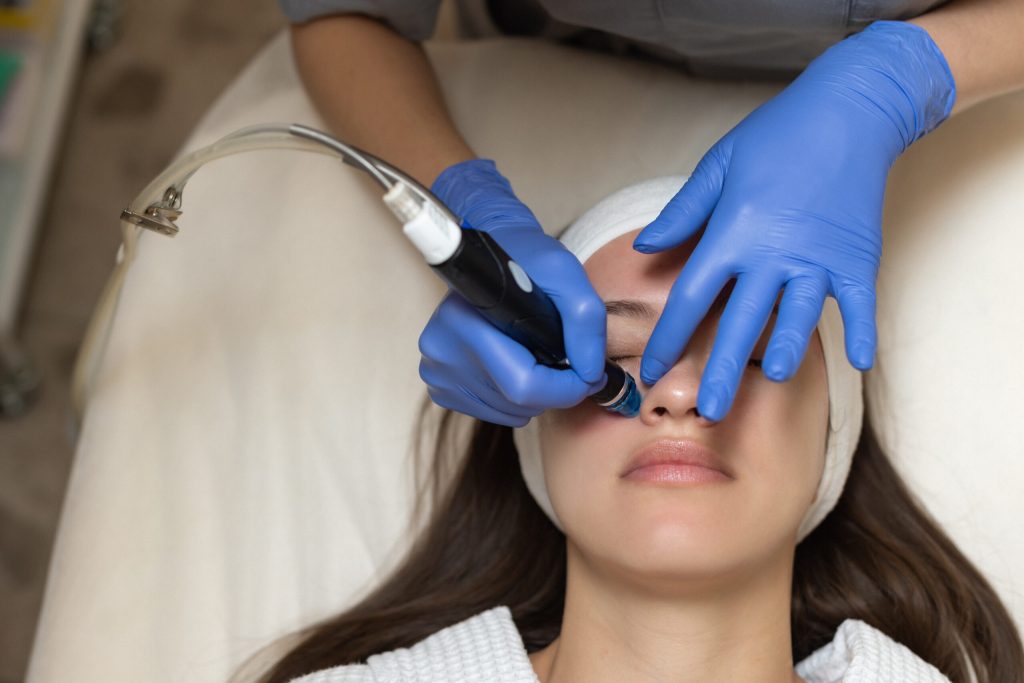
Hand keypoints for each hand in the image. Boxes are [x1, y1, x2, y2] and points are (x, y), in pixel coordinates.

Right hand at [420, 158, 607, 426]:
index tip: (588, 374)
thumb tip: (589, 374)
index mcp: (466, 322)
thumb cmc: (527, 257)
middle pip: (518, 403)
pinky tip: (513, 362)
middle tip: (561, 356)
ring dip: (534, 393)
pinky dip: (513, 398)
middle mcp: (442, 351)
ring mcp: (437, 370)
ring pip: (507, 412)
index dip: (567, 388)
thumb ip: (587, 322)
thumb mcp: (567, 274)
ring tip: (533, 352)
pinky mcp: (439, 383)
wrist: (491, 250)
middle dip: (554, 389)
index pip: (523, 387)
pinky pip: (491, 411)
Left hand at [633, 20, 955, 420]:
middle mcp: (773, 254)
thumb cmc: (777, 135)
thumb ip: (682, 214)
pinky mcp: (858, 257)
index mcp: (732, 234)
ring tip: (769, 381)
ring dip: (782, 353)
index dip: (669, 338)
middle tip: (708, 412)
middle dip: (721, 371)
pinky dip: (861, 333)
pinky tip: (860, 363)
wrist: (849, 110)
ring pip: (795, 320)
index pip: (691, 298)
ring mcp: (819, 259)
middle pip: (739, 324)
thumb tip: (643, 247)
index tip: (652, 369)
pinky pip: (858, 305)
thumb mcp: (718, 167)